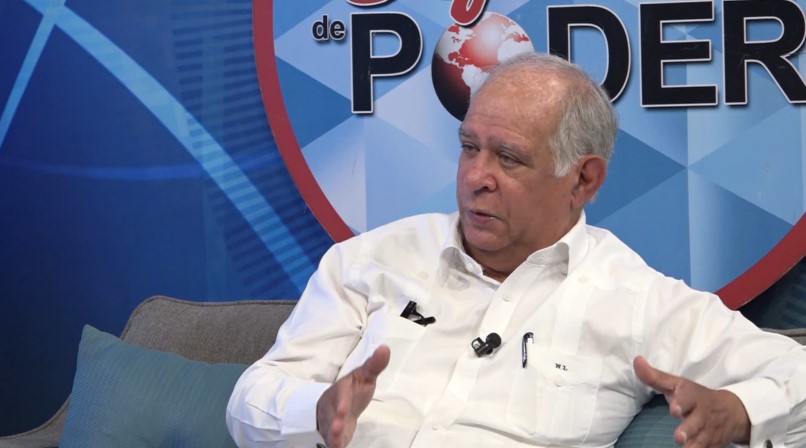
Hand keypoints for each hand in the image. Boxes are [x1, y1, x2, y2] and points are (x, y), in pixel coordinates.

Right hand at [316, 345, 390, 447]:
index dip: (341, 404)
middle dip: (334, 423)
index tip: (343, 410)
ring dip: (333, 436)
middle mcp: (332, 406)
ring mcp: (331, 421)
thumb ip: (374, 365)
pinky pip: (332, 440)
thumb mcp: (364, 376)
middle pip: (332, 415)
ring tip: (336, 445)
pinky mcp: (333, 433)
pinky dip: (335, 444)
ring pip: (330, 429)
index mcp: (341, 390)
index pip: (340, 396)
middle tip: (337, 429)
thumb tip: (385, 348)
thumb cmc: (352, 389)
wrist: (338, 404)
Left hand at [633, 356, 750, 446]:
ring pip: (702, 441)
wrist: (731, 411)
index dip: (682, 404)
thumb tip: (637, 361)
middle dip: (688, 430)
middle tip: (678, 437)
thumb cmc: (694, 396)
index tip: (674, 409)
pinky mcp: (714, 444)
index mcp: (692, 398)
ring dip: (694, 446)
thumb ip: (655, 377)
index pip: (688, 399)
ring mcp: (708, 431)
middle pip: (696, 424)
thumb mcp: (677, 384)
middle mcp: (702, 415)